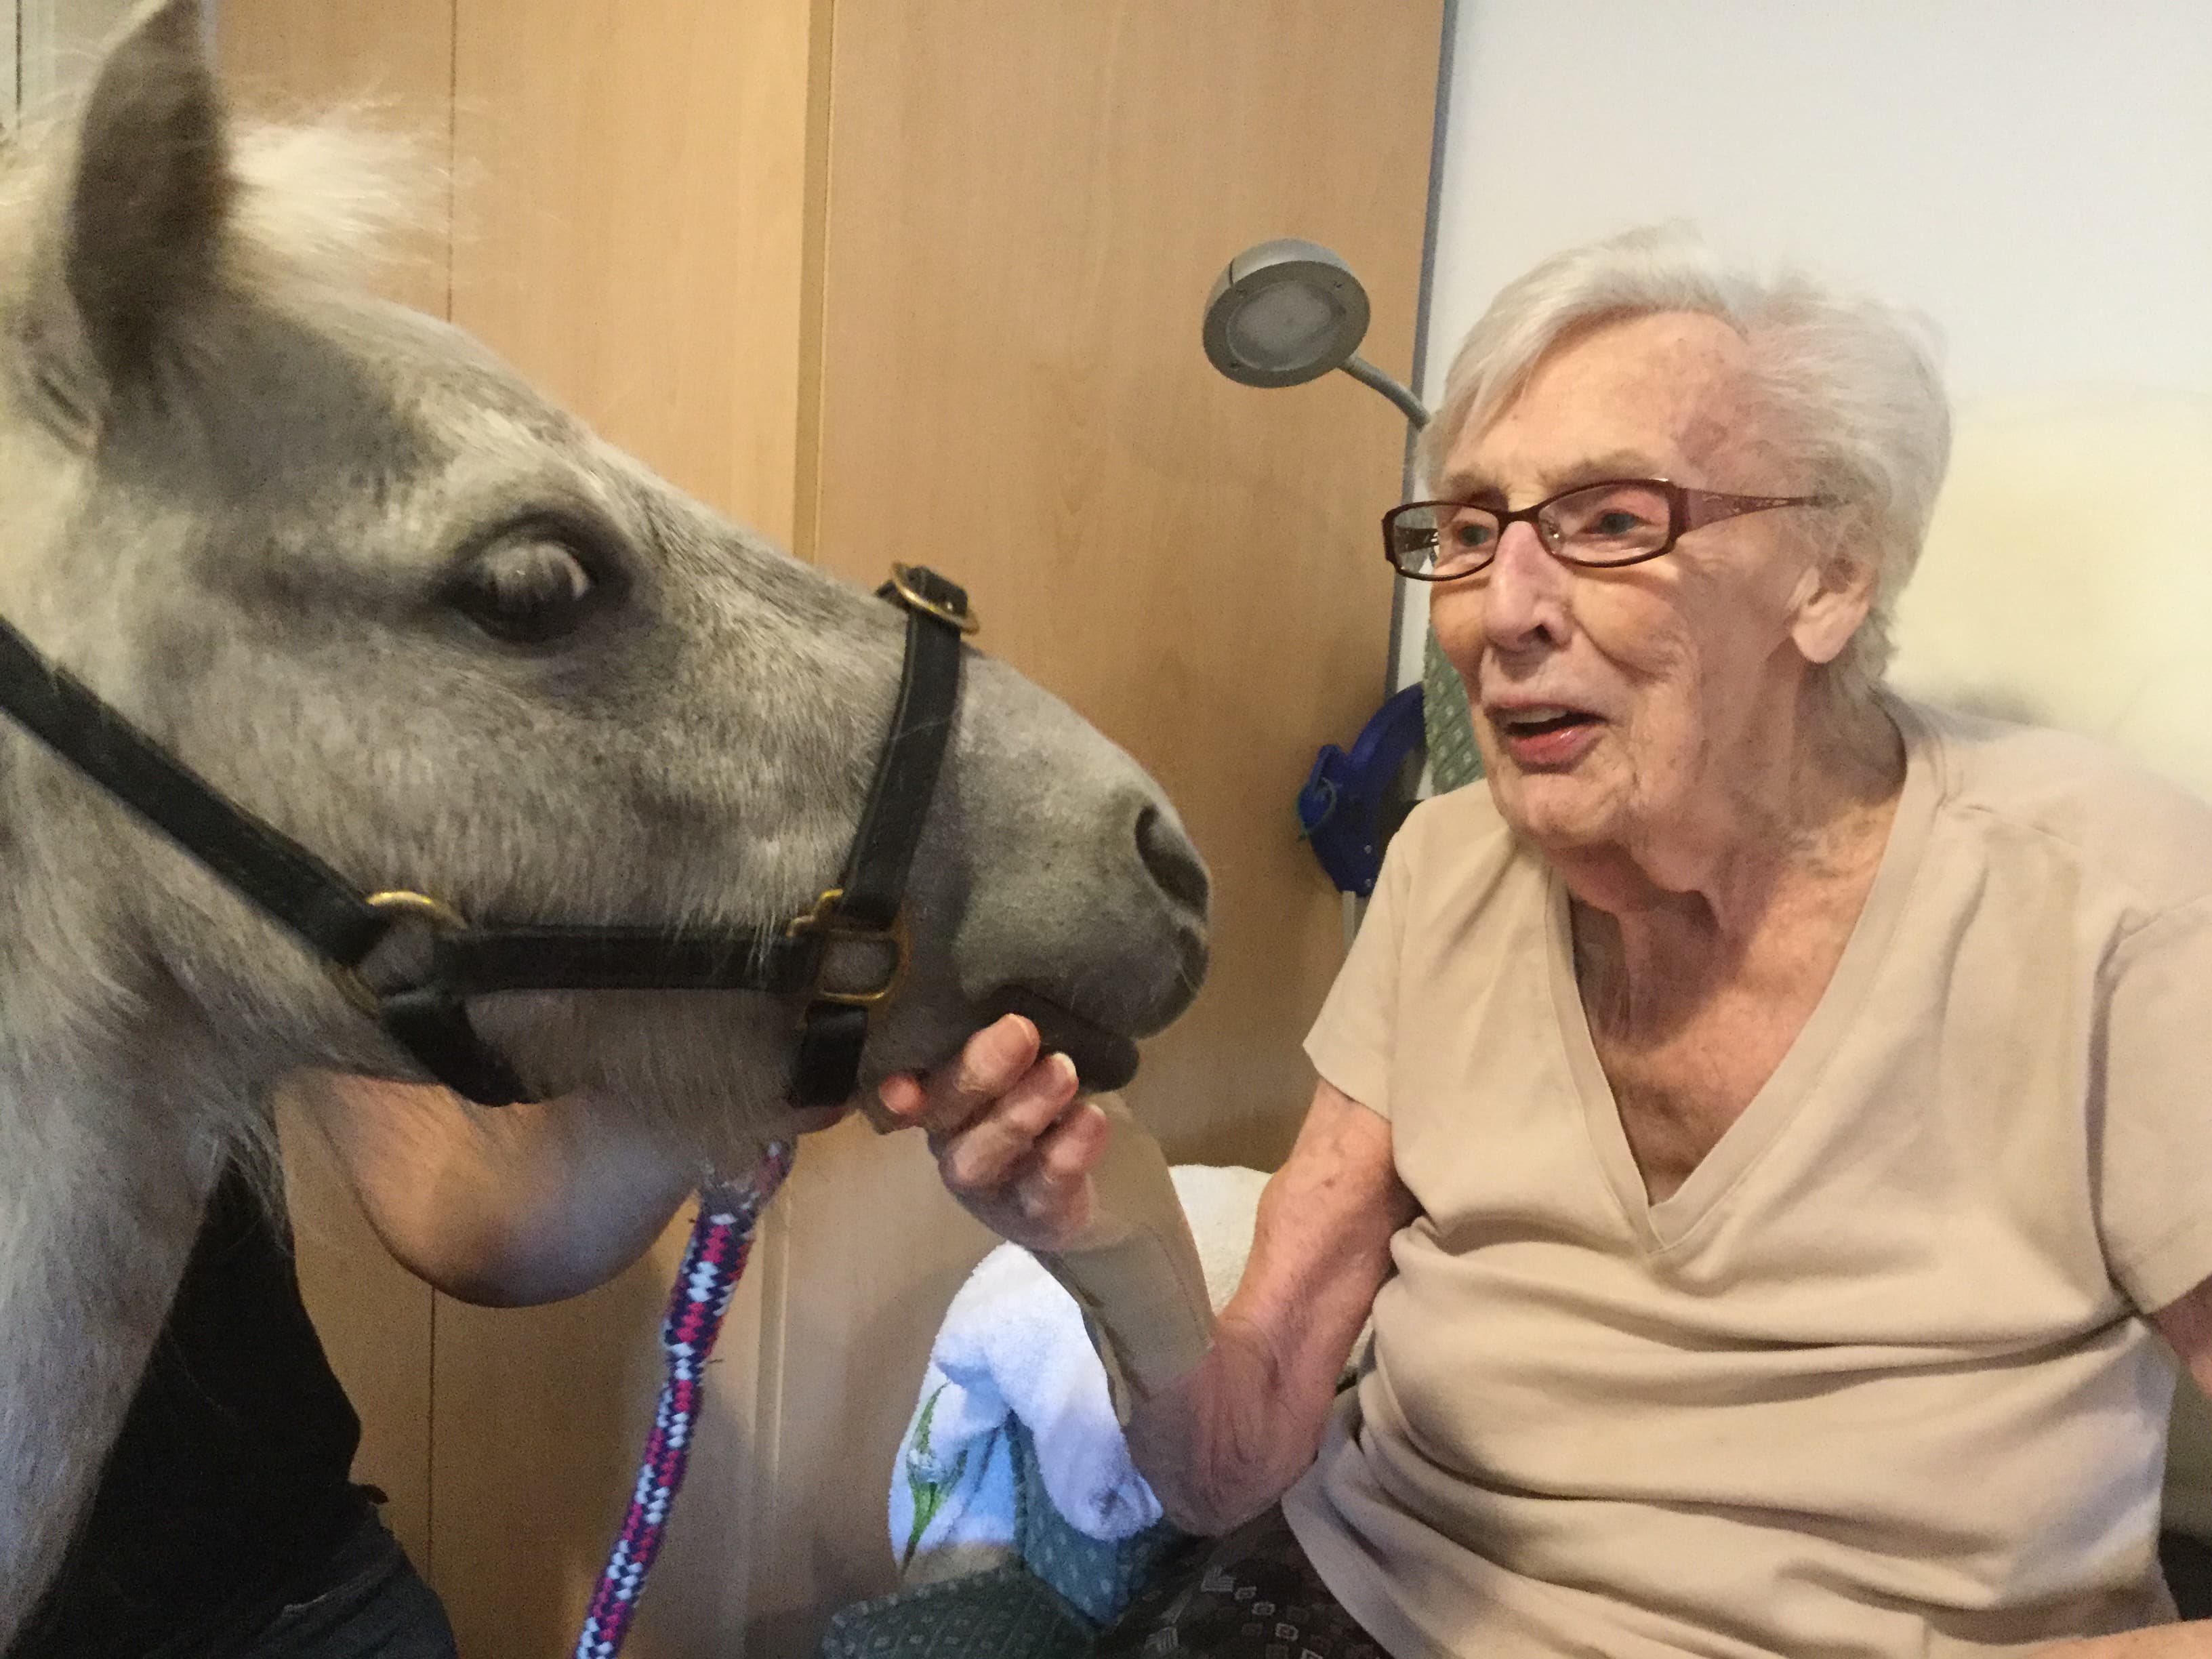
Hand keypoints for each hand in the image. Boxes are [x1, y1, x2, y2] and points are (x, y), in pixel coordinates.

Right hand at [877, 1014, 1114, 1251]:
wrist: (1073, 1186)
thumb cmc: (1031, 1101)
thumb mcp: (1012, 1063)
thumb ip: (1001, 1034)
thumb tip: (1009, 985)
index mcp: (937, 1096)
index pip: (903, 1086)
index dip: (893, 1088)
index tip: (901, 1084)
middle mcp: (950, 1140)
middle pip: (945, 1112)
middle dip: (979, 1072)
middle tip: (1020, 1030)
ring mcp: (988, 1184)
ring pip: (985, 1153)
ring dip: (1021, 1110)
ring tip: (1064, 1071)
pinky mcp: (1032, 1212)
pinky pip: (1043, 1186)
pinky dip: (1068, 1151)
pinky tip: (1091, 1119)